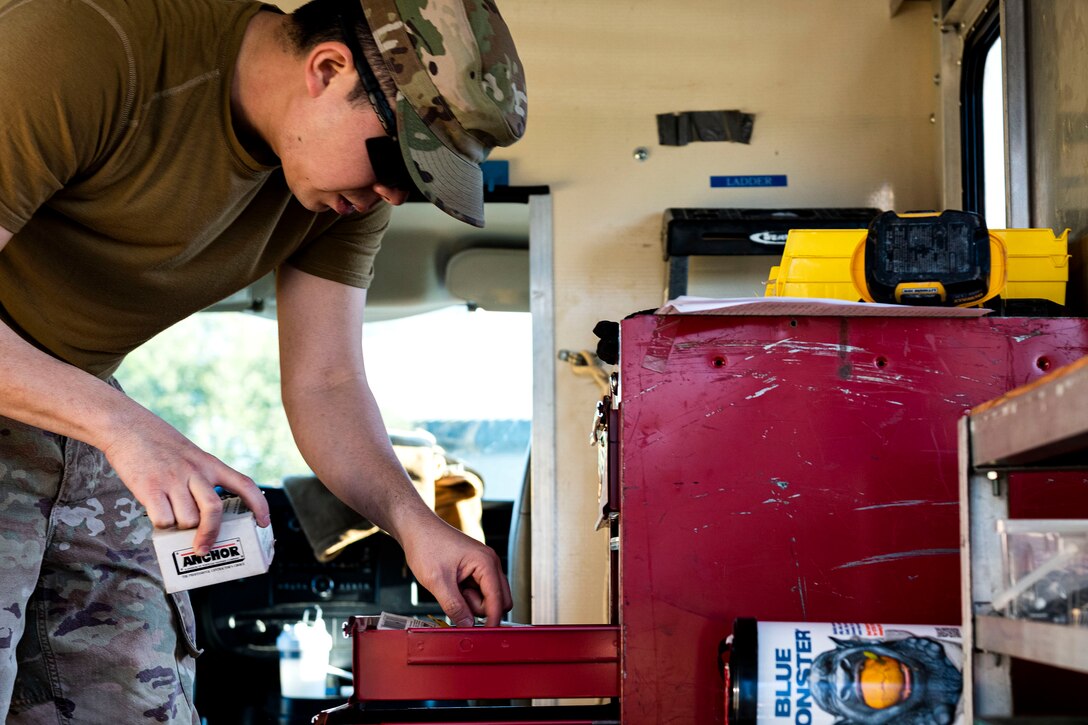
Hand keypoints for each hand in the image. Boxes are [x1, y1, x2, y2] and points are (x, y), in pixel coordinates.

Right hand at [101, 412, 269, 553]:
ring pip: (187, 520)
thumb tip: (202, 517)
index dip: (259, 505)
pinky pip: (163, 519)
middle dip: (210, 535)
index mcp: (210, 464)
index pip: (244, 484)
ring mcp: (173, 480)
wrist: (127, 426)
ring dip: (180, 527)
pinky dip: (161, 524)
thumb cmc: (159, 445)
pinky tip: (156, 513)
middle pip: (213, 511)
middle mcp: (195, 472)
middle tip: (203, 549)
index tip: (264, 522)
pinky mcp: (149, 487)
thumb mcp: (191, 456)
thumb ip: (201, 480)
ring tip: (170, 515)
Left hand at [401, 519, 512, 626]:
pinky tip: (452, 586)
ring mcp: (483, 566)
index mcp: (486, 562)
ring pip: (488, 597)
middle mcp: (489, 563)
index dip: (492, 619)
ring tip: (451, 589)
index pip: (497, 599)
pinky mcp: (475, 569)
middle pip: (499, 600)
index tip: (485, 634)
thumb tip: (467, 625)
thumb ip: (454, 606)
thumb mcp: (437, 581)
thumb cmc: (426, 545)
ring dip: (471, 601)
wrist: (416, 529)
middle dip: (480, 608)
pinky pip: (478, 590)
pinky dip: (467, 595)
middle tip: (457, 599)